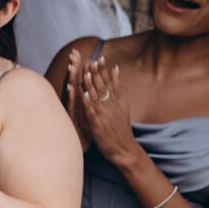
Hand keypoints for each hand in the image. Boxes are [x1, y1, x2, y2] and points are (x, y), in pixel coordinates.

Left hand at [70, 53, 141, 167]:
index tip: (99, 58)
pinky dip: (88, 102)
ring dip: (91, 85)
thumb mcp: (122, 106)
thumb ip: (118, 88)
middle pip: (103, 87)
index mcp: (116, 101)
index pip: (110, 83)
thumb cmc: (120, 128)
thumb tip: (115, 69)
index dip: (104, 71)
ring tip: (85, 73)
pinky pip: (91, 112)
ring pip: (96, 97)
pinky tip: (83, 94)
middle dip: (96, 74)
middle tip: (91, 60)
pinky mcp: (98, 125)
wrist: (124, 149)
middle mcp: (111, 106)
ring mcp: (104, 115)